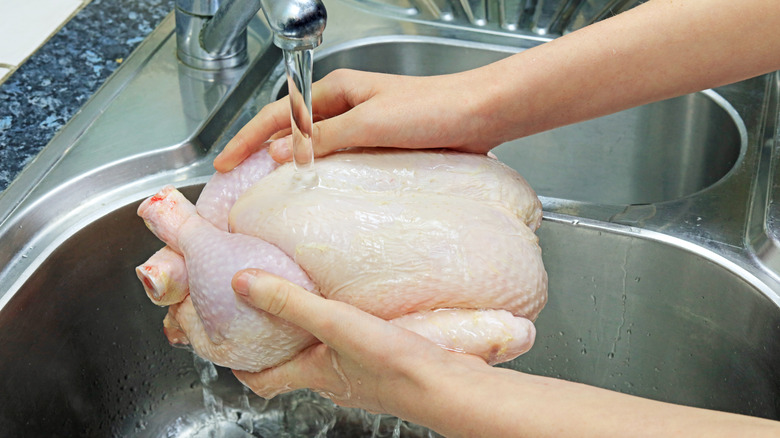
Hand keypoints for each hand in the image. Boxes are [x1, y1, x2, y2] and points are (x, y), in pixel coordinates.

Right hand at [213, 69, 499, 171]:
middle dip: (261, 153)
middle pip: (291, 130)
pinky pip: (342, 162)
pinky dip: (323, 176)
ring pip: (316, 148)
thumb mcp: (369, 123)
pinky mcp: (381, 147)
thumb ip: (323, 138)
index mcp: (338, 91)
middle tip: (239, 182)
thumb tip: (276, 153)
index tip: (223, 163)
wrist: (481, 115)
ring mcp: (364, 128)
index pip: (277, 115)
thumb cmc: (432, 110)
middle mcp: (347, 107)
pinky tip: (318, 195)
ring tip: (269, 193)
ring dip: (292, 167)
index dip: (246, 139)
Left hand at [230, 268, 489, 417]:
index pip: (264, 381)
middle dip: (278, 346)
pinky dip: (348, 335)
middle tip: (269, 316)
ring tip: (313, 306)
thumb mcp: (334, 323)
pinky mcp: (389, 369)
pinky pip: (358, 351)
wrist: (447, 386)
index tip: (231, 348)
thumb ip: (290, 302)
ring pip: (327, 359)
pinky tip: (361, 313)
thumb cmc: (392, 363)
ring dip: (315, 339)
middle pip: (293, 368)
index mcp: (313, 375)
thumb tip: (242, 283)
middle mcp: (334, 382)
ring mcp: (363, 378)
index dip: (242, 367)